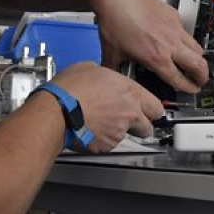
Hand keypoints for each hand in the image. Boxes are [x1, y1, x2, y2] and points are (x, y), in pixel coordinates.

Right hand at [50, 62, 164, 152]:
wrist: (56, 110)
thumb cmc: (70, 88)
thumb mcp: (91, 68)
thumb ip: (107, 76)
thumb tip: (104, 78)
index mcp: (130, 92)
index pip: (156, 107)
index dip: (152, 109)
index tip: (150, 110)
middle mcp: (129, 113)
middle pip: (148, 128)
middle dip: (140, 125)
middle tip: (130, 120)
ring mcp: (118, 131)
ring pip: (126, 136)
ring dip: (117, 130)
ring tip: (100, 121)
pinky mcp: (105, 145)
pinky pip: (108, 143)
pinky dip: (102, 138)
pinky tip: (90, 128)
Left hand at [93, 0, 208, 92]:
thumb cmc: (114, 22)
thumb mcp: (111, 54)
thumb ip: (115, 71)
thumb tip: (115, 79)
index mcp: (156, 57)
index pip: (180, 79)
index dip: (188, 88)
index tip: (191, 89)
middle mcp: (169, 43)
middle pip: (198, 65)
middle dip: (202, 76)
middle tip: (201, 80)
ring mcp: (174, 28)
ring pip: (197, 47)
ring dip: (198, 58)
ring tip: (194, 62)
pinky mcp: (173, 15)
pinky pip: (186, 31)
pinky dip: (186, 40)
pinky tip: (176, 41)